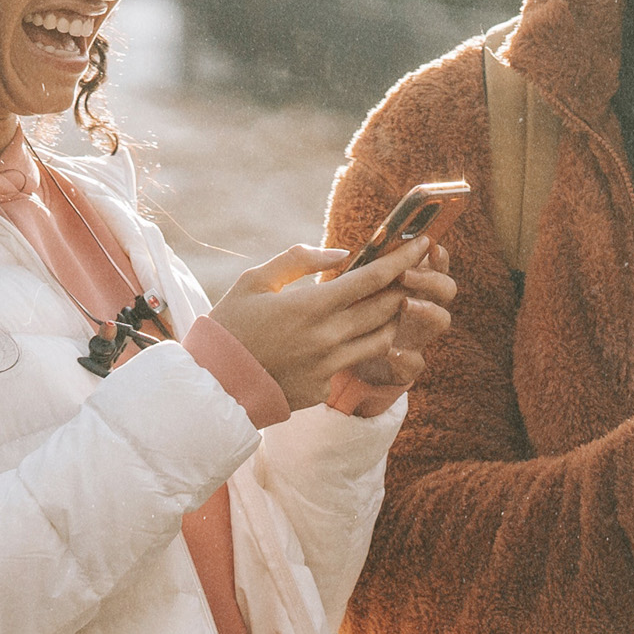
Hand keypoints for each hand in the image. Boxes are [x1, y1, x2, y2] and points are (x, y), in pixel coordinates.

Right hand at [212, 239, 435, 411]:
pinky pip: (352, 364)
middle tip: (410, 273)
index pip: (374, 279)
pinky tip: (346, 339)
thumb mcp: (255, 281)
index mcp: (311, 306)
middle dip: (404, 287)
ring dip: (391, 319)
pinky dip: (355, 348)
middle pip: (386, 309)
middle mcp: (327, 338)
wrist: (210, 385)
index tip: (422, 244)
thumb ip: (299, 260)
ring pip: (381, 340)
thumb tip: (342, 254)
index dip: (403, 260)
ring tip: (388, 304)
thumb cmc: (229, 326)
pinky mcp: (323, 390)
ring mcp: (328, 368)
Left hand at [344, 241, 456, 394]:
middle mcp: (422, 309)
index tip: (429, 246)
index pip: (436, 265)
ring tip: (406, 304)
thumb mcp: (352, 288)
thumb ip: (358, 271)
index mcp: (412, 286)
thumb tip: (342, 252)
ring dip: (428, 310)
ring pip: (441, 320)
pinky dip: (406, 356)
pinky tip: (390, 350)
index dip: (438, 256)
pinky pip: (416, 362)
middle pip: (446, 289)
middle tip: (405, 275)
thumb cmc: (346, 314)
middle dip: (431, 279)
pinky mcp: (406, 366)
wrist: (342, 359)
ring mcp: (417, 337)